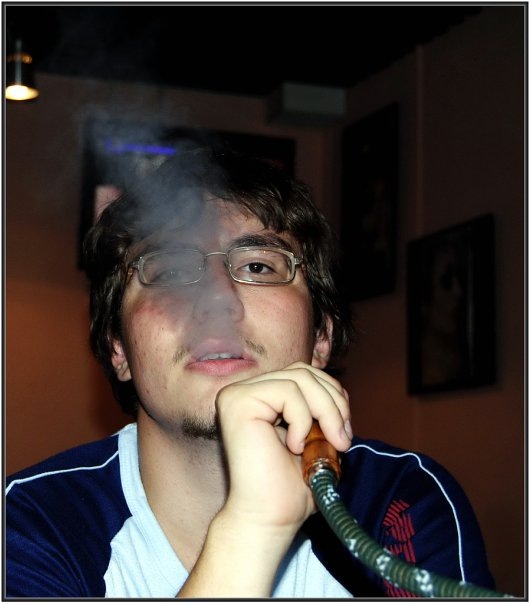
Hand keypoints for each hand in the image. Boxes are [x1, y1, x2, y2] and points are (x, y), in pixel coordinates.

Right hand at [215, 361, 351, 534]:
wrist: (269, 517)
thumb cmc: (289, 485)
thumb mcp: (314, 436)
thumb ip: (321, 408)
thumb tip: (341, 393)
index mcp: (261, 397)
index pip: (304, 374)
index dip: (332, 396)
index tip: (344, 432)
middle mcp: (245, 390)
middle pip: (303, 371)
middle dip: (333, 403)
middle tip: (342, 440)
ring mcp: (238, 394)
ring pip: (299, 378)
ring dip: (325, 412)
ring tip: (328, 444)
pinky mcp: (237, 402)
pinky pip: (287, 391)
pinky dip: (302, 419)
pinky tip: (295, 446)